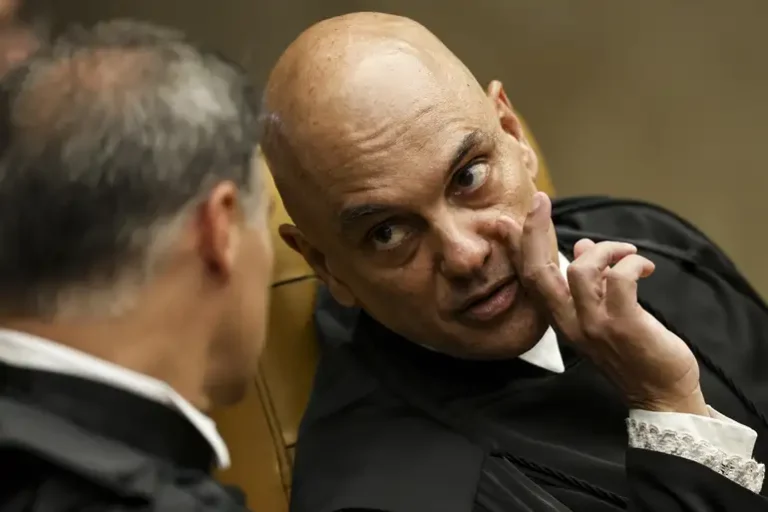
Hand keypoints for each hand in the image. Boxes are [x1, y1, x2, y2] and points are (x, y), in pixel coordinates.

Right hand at [499, 192, 706, 415]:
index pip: (530, 277)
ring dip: (606, 250)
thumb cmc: (635, 353)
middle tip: (540, 202)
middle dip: (535, 231)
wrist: (660, 395)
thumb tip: (580, 247)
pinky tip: (644, 268)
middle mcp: (570, 322)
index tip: (508, 218)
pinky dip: (631, 263)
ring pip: (580, 269)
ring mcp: (594, 325)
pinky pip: (619, 279)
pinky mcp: (622, 325)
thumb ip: (589, 282)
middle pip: (539, 271)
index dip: (517, 245)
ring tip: (627, 253)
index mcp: (562, 318)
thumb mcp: (603, 314)